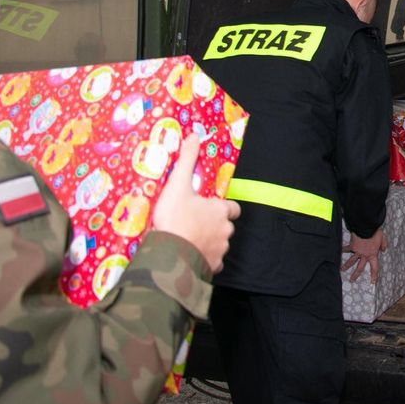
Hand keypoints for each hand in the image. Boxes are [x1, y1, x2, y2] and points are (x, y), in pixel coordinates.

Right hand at [152, 135, 240, 272]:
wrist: (171, 254)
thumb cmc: (176, 218)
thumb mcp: (178, 184)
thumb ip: (187, 160)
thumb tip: (194, 136)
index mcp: (220, 210)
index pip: (233, 208)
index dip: (224, 207)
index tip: (211, 207)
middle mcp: (225, 230)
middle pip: (225, 226)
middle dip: (214, 225)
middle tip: (194, 223)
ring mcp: (220, 250)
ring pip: (219, 244)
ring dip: (209, 242)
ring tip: (189, 240)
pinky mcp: (212, 267)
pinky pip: (212, 262)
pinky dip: (204, 259)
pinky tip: (189, 256)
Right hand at [343, 227, 387, 282]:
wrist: (366, 227)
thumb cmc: (375, 232)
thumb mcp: (382, 238)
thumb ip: (384, 245)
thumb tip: (384, 249)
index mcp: (373, 255)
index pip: (374, 267)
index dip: (374, 275)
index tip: (372, 282)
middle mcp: (364, 255)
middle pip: (360, 268)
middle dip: (355, 275)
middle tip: (352, 280)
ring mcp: (357, 252)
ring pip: (351, 261)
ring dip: (346, 266)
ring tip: (342, 269)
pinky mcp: (352, 246)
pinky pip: (346, 249)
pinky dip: (343, 250)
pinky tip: (338, 252)